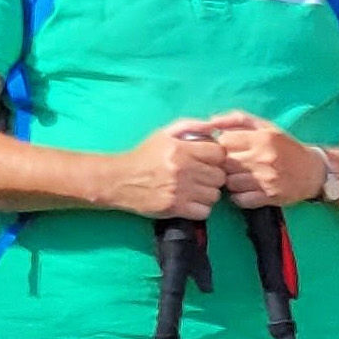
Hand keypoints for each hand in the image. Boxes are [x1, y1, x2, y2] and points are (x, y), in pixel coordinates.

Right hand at [101, 121, 229, 219]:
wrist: (118, 179)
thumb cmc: (144, 156)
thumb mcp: (164, 134)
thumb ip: (190, 126)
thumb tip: (214, 127)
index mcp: (181, 149)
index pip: (220, 154)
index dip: (217, 158)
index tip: (209, 161)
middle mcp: (182, 169)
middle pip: (220, 176)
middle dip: (213, 177)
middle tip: (201, 177)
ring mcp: (179, 190)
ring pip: (214, 195)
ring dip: (207, 194)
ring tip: (194, 190)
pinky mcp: (174, 207)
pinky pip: (204, 211)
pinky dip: (200, 209)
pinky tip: (190, 202)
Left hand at [201, 109, 326, 208]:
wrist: (314, 171)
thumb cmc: (286, 147)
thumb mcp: (266, 127)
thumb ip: (237, 120)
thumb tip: (210, 122)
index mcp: (262, 138)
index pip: (223, 141)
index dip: (222, 145)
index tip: (229, 149)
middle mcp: (264, 158)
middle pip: (224, 163)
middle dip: (226, 164)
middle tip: (234, 164)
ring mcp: (266, 179)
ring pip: (229, 182)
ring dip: (231, 181)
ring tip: (241, 177)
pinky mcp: (269, 197)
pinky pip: (239, 199)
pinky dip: (239, 196)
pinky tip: (246, 190)